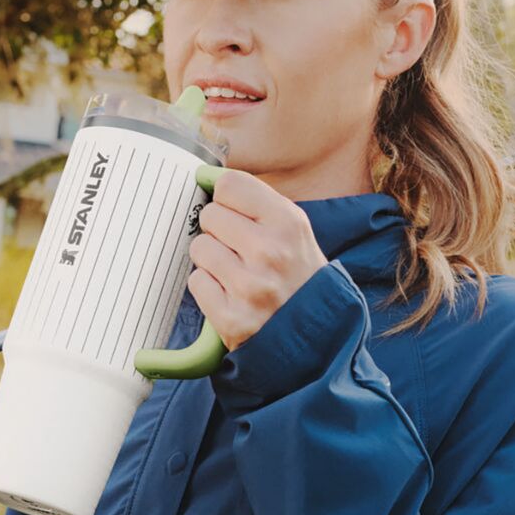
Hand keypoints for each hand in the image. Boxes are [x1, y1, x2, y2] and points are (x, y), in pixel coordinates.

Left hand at [185, 170, 328, 352]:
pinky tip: (232, 295)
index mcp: (288, 223)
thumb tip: (206, 176)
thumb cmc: (298, 277)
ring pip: (199, 248)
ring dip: (212, 260)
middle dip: (219, 231)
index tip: (236, 213)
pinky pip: (197, 281)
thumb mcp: (294, 231)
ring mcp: (250, 287)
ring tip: (237, 274)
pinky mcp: (231, 318)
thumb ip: (255, 202)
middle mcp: (270, 252)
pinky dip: (209, 288)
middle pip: (210, 215)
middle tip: (241, 251)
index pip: (229, 185)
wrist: (317, 338)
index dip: (228, 199)